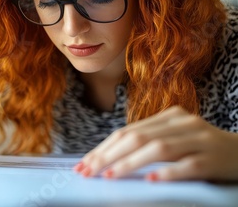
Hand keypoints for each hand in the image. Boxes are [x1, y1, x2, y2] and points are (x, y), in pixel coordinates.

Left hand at [75, 106, 237, 180]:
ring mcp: (199, 140)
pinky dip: (168, 172)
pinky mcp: (213, 159)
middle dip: (108, 155)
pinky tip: (151, 180)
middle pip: (138, 138)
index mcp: (169, 117)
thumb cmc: (202, 149)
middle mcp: (183, 124)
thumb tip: (108, 158)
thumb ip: (147, 141)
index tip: (84, 163)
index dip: (104, 148)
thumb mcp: (175, 138)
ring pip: (159, 149)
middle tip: (88, 171)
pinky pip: (188, 165)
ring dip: (130, 163)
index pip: (128, 132)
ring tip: (110, 175)